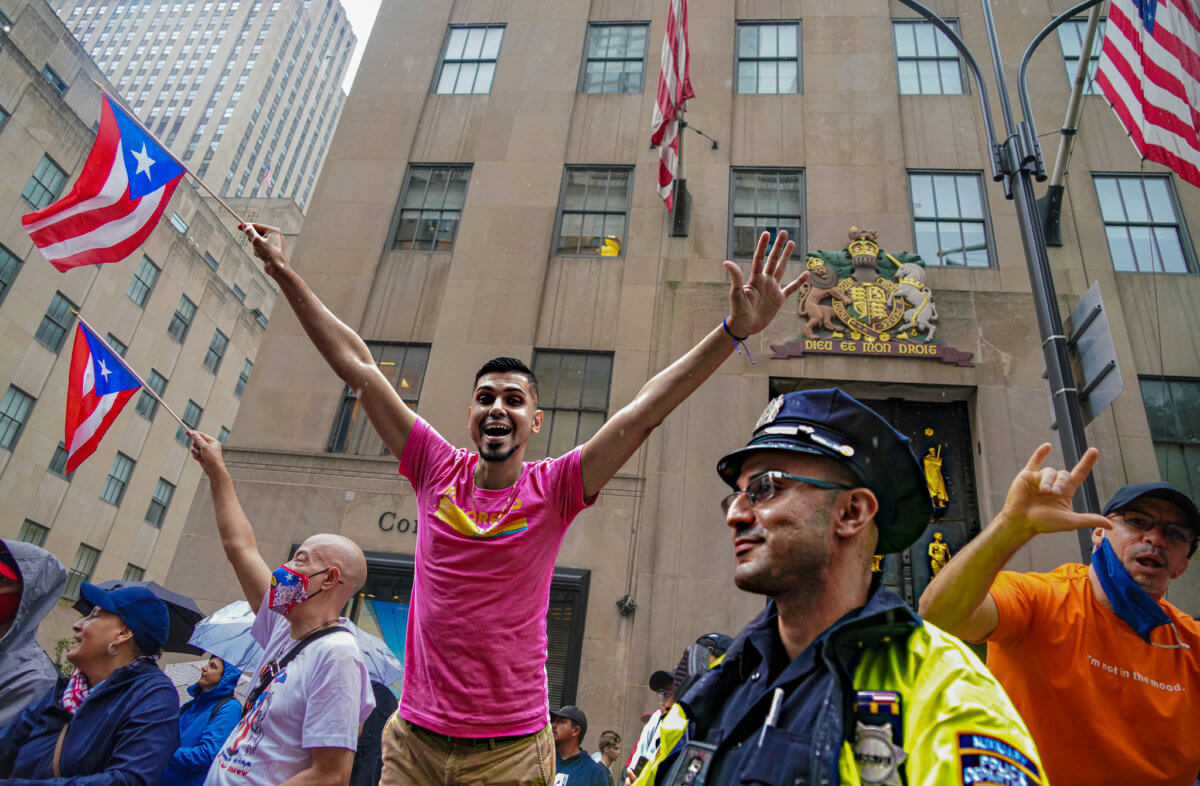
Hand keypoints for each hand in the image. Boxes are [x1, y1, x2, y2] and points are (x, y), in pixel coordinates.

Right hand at [189, 431, 229, 478]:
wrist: (214, 470)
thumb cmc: (213, 458)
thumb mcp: (205, 447)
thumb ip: (198, 440)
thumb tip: (194, 434)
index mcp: (212, 442)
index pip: (202, 435)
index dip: (194, 433)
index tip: (187, 432)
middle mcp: (209, 446)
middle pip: (197, 442)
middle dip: (196, 445)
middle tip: (199, 448)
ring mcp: (205, 452)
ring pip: (195, 448)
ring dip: (196, 451)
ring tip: (200, 455)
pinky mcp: (202, 457)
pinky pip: (195, 454)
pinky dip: (196, 456)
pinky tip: (200, 459)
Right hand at [239, 223, 287, 277]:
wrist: (276, 267)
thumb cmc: (269, 253)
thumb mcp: (256, 241)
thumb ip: (250, 232)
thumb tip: (246, 226)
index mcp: (273, 231)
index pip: (257, 226)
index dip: (247, 227)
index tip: (239, 227)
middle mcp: (275, 236)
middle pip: (257, 234)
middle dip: (253, 240)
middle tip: (255, 244)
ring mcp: (274, 243)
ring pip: (258, 242)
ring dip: (255, 247)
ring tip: (260, 252)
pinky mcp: (271, 250)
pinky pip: (261, 248)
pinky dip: (258, 251)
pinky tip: (261, 256)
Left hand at [723, 230, 807, 336]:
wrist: (745, 326)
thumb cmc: (738, 310)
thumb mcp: (736, 293)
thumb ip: (735, 277)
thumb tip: (726, 262)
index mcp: (755, 278)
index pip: (760, 258)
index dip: (763, 246)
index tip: (767, 233)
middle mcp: (765, 280)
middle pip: (773, 259)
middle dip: (778, 246)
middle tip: (784, 231)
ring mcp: (773, 289)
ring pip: (782, 269)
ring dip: (786, 256)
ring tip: (792, 243)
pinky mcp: (779, 299)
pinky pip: (791, 288)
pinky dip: (799, 282)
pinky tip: (807, 274)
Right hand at [997, 443, 1111, 537]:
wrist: (1020, 522)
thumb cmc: (1043, 523)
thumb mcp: (1069, 521)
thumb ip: (1089, 519)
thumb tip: (1111, 525)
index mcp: (1065, 492)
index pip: (1079, 474)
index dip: (1087, 463)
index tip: (1094, 450)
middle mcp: (1054, 484)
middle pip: (1063, 474)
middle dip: (1060, 482)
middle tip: (1052, 493)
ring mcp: (1040, 479)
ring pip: (1049, 471)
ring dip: (1048, 480)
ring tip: (1043, 491)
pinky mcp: (1027, 476)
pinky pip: (1035, 461)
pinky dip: (1040, 453)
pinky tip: (1047, 446)